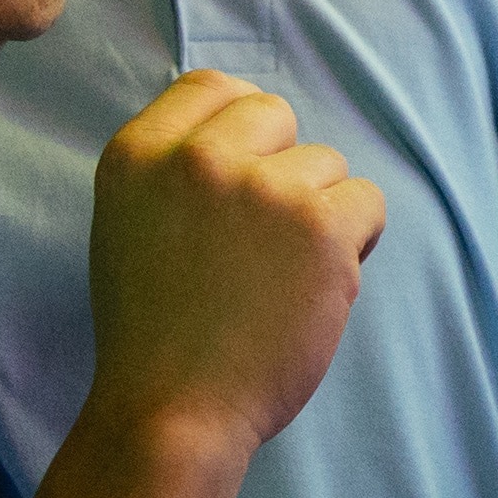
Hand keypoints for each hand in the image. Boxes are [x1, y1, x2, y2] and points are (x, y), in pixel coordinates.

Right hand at [80, 71, 382, 455]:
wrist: (172, 411)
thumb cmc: (154, 330)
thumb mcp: (130, 225)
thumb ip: (173, 170)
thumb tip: (242, 124)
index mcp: (138, 154)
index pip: (212, 86)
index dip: (240, 125)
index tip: (246, 168)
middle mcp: (197, 159)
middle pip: (275, 114)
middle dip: (283, 166)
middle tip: (263, 238)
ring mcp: (262, 189)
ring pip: (326, 166)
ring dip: (319, 215)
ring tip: (279, 277)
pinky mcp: (321, 227)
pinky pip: (367, 204)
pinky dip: (355, 244)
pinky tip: (314, 288)